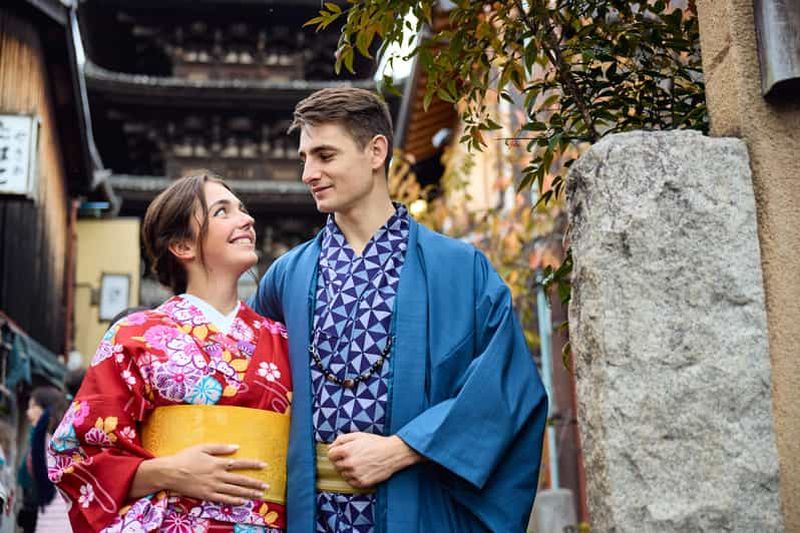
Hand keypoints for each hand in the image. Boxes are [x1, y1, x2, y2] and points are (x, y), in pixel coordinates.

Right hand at [133, 444, 266, 504]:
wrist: (170, 472)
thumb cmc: (186, 458)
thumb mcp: (203, 447)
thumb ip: (221, 448)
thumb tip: (237, 447)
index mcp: (219, 463)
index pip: (241, 463)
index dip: (253, 464)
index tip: (264, 466)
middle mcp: (218, 476)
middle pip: (241, 480)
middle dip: (255, 483)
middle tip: (266, 486)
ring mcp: (213, 487)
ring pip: (235, 491)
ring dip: (249, 493)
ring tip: (259, 495)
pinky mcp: (207, 496)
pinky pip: (224, 499)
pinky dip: (235, 501)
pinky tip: (243, 502)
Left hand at [327, 433, 421, 488]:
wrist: (392, 453)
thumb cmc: (376, 443)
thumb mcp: (358, 435)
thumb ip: (341, 439)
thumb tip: (330, 447)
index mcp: (346, 450)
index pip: (330, 455)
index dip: (335, 453)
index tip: (340, 453)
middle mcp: (349, 463)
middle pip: (336, 465)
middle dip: (341, 461)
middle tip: (352, 457)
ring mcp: (355, 474)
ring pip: (343, 474)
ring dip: (347, 469)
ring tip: (359, 463)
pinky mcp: (362, 482)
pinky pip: (351, 482)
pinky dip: (354, 477)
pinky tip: (362, 470)